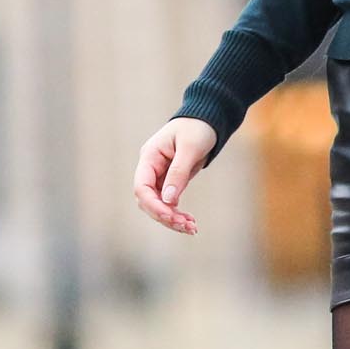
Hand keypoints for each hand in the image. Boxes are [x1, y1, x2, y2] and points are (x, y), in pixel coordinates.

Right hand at [134, 118, 214, 234]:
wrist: (208, 120)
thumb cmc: (198, 128)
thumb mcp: (190, 148)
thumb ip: (178, 172)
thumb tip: (168, 200)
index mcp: (150, 157)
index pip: (142, 187)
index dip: (153, 205)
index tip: (171, 216)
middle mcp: (151, 168)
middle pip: (148, 200)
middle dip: (165, 216)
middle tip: (187, 226)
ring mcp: (159, 176)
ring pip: (158, 205)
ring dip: (172, 219)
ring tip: (192, 228)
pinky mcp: (170, 182)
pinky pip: (169, 203)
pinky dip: (178, 214)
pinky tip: (191, 222)